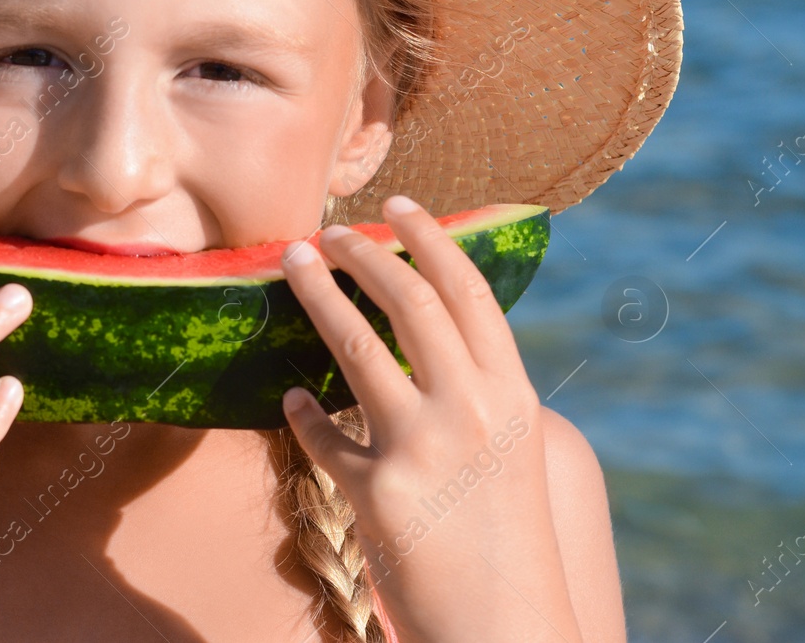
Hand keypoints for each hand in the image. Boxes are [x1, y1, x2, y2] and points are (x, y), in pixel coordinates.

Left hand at [279, 196, 582, 642]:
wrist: (506, 631)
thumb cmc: (509, 543)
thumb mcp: (510, 455)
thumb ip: (475, 395)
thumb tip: (428, 342)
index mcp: (512, 398)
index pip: (468, 293)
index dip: (430, 238)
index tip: (397, 205)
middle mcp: (471, 412)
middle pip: (408, 302)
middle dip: (364, 254)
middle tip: (327, 232)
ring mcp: (421, 450)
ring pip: (355, 347)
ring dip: (318, 296)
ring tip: (292, 264)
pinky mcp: (374, 492)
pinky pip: (322, 433)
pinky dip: (303, 411)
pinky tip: (292, 399)